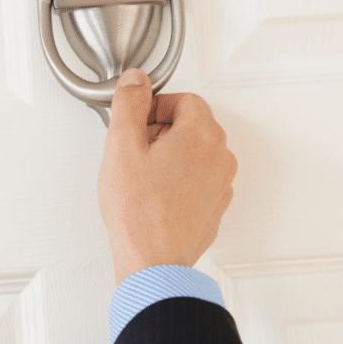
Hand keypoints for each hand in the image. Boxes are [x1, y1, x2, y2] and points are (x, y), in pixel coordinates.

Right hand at [97, 68, 237, 285]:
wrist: (153, 262)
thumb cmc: (139, 212)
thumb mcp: (121, 146)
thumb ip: (129, 103)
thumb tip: (136, 81)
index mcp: (202, 134)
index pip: (183, 99)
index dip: (153, 107)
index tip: (135, 123)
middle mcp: (220, 157)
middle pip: (191, 125)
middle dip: (160, 131)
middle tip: (133, 152)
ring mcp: (221, 185)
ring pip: (194, 154)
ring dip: (168, 157)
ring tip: (141, 178)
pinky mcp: (214, 208)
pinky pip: (197, 181)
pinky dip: (177, 181)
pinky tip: (153, 197)